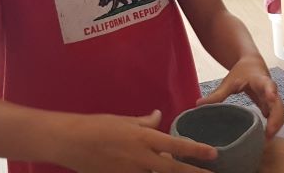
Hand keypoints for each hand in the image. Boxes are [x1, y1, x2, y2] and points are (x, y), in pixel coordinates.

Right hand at [56, 110, 216, 172]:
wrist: (70, 141)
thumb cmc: (97, 126)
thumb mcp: (125, 120)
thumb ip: (145, 122)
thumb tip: (158, 116)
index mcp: (144, 138)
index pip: (177, 145)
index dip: (197, 151)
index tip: (213, 154)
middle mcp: (140, 157)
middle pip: (173, 169)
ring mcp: (129, 172)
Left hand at [196, 56, 283, 138]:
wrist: (252, 64)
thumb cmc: (242, 71)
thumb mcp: (229, 81)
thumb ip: (217, 94)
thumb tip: (198, 104)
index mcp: (260, 80)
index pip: (268, 84)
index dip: (271, 91)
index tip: (271, 97)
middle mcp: (270, 89)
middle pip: (279, 104)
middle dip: (276, 118)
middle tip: (268, 133)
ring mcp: (272, 98)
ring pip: (280, 112)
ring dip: (276, 125)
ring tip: (266, 139)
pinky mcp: (271, 105)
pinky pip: (276, 116)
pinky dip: (273, 126)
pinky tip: (265, 137)